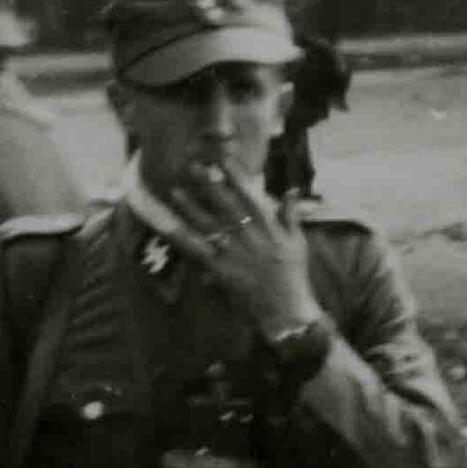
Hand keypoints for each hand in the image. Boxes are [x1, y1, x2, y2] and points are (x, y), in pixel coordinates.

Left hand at [163, 161, 314, 328]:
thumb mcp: (298, 242)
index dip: (235, 174)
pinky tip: (167, 226)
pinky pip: (197, 250)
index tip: (223, 156)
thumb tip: (291, 190)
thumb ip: (292, 214)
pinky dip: (182, 237)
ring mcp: (235, 252)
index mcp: (270, 226)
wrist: (287, 311)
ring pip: (209, 224)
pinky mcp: (221, 270)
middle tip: (193, 165)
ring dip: (191, 206)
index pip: (250, 193)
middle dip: (209, 184)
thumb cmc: (293, 276)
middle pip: (226, 204)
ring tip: (175, 190)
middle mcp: (251, 235)